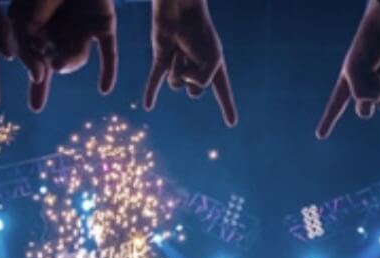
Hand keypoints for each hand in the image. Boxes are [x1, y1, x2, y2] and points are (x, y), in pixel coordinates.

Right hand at [9, 0, 116, 111]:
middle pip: (55, 62)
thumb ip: (27, 41)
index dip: (33, 70)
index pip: (31, 55)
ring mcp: (81, 29)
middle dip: (52, 67)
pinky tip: (105, 89)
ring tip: (63, 57)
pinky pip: (108, 54)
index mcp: (34, 25)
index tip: (37, 81)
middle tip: (44, 83)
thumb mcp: (26, 12)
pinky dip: (108, 71)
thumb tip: (41, 75)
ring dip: (72, 61)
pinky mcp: (104, 27)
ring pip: (77, 59)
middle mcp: (58, 30)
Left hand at [143, 0, 236, 126]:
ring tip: (179, 49)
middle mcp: (197, 68)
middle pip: (195, 91)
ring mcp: (179, 65)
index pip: (223, 92)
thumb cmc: (200, 33)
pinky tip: (148, 107)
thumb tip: (181, 83)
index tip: (231, 124)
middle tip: (193, 56)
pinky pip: (155, 80)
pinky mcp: (161, 59)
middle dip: (194, 78)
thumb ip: (201, 80)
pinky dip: (151, 93)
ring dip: (178, 68)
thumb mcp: (211, 62)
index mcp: (214, 67)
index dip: (227, 107)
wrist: (180, 10)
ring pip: (175, 84)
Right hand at [316, 0, 379, 139]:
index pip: (335, 106)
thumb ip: (360, 91)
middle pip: (365, 111)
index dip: (328, 121)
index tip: (320, 135)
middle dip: (368, 99)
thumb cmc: (366, 47)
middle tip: (370, 78)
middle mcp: (365, 89)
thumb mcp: (355, 69)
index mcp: (348, 84)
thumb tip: (377, 102)